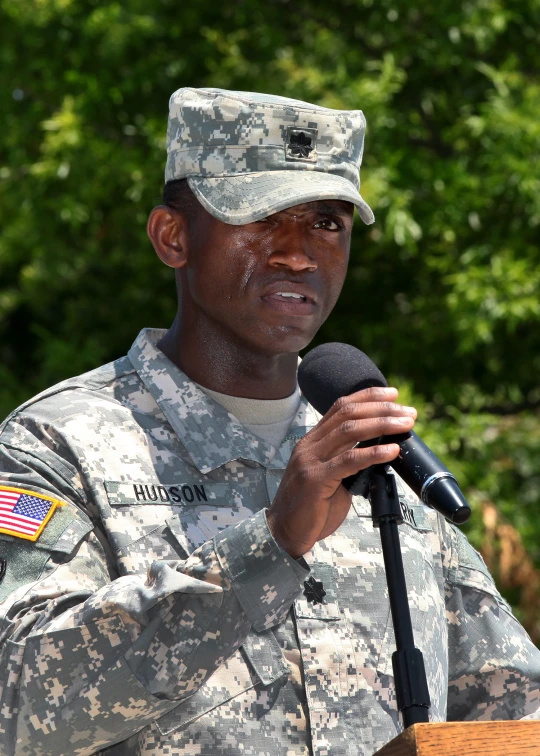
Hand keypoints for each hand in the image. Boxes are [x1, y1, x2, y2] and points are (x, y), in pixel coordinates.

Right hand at [266, 387, 415, 557]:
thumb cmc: (312, 507)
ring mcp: (310, 460)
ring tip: (405, 424)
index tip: (393, 394)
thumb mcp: (331, 476)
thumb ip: (349, 461)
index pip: (341, 407)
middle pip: (348, 414)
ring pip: (349, 431)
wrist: (285, 531)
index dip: (368, 396)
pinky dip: (373, 453)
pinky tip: (392, 451)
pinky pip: (348, 461)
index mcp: (313, 440)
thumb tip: (382, 451)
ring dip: (382, 424)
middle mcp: (310, 445)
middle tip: (408, 412)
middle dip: (381, 408)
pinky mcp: (314, 480)